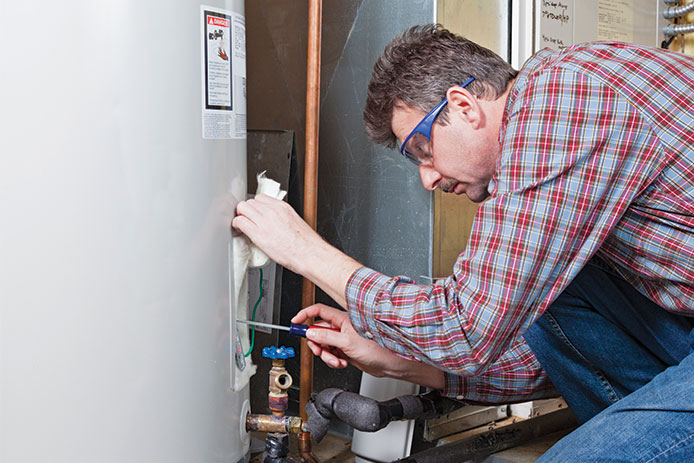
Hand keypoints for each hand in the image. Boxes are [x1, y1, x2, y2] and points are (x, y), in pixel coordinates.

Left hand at [232, 195, 361, 307]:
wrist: (309, 253)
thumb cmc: (305, 243)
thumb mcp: (295, 222)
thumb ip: (282, 217)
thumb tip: (273, 221)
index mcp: (282, 207)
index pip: (260, 198)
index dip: (255, 206)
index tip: (255, 213)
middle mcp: (273, 211)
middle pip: (250, 202)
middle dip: (247, 211)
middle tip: (247, 220)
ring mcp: (265, 221)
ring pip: (242, 208)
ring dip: (241, 216)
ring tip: (244, 225)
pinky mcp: (258, 234)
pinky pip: (240, 221)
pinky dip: (237, 224)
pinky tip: (240, 230)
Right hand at [293, 304, 444, 388]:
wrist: (390, 363)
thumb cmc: (378, 348)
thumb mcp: (346, 342)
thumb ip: (326, 336)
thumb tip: (310, 332)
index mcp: (342, 318)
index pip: (318, 311)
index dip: (305, 315)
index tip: (295, 323)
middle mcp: (342, 327)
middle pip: (318, 331)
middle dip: (317, 343)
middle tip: (319, 351)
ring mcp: (344, 338)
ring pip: (324, 345)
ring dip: (326, 355)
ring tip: (337, 359)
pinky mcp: (346, 350)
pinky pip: (331, 354)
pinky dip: (333, 360)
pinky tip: (342, 362)